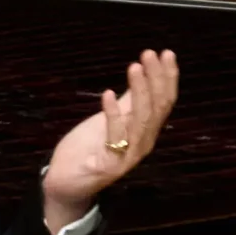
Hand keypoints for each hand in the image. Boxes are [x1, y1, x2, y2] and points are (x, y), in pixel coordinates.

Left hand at [43, 49, 178, 233]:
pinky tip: (108, 94)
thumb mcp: (111, 118)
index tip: (165, 53)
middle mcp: (143, 143)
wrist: (67, 182)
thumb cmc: (90, 148)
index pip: (165, 101)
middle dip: (155, 79)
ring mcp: (128, 155)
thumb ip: (129, 101)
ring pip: (141, 120)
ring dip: (139, 91)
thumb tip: (143, 74)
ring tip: (134, 67)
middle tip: (149, 54)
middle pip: (157, 108)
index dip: (168, 77)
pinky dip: (113, 114)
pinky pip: (114, 136)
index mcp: (146, 131)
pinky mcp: (109, 165)